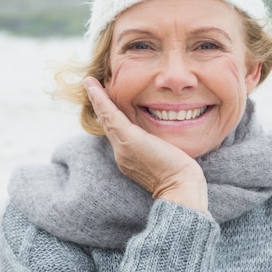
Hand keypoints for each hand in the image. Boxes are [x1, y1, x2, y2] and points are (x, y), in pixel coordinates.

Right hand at [83, 77, 207, 213]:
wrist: (180, 187)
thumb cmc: (181, 177)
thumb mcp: (169, 159)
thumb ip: (162, 148)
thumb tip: (169, 143)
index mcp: (130, 158)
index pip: (117, 133)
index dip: (110, 117)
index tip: (106, 104)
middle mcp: (121, 153)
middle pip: (108, 124)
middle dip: (99, 106)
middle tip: (91, 88)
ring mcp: (122, 146)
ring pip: (106, 118)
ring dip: (96, 99)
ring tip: (89, 83)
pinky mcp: (128, 139)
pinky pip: (110, 115)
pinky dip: (101, 100)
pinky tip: (94, 86)